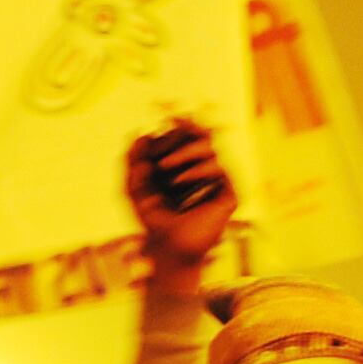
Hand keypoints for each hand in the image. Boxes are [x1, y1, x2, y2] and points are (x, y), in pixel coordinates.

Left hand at [126, 117, 234, 276]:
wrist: (167, 247)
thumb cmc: (151, 220)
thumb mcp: (134, 188)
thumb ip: (133, 161)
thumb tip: (140, 133)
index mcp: (182, 169)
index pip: (186, 139)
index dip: (179, 126)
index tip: (168, 115)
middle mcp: (202, 173)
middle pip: (203, 138)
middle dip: (186, 130)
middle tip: (172, 126)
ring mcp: (217, 183)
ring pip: (211, 149)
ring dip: (186, 152)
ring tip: (165, 166)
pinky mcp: (229, 195)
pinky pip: (219, 168)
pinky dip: (197, 169)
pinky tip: (179, 179)